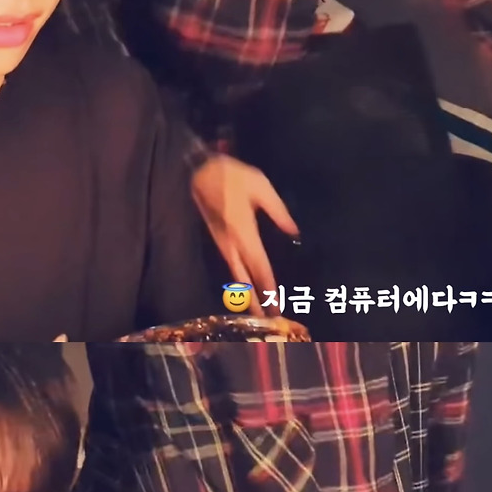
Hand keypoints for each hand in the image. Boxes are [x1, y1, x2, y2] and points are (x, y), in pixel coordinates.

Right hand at [190, 155, 299, 304]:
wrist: (198, 171)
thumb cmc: (231, 176)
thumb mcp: (260, 186)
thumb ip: (278, 211)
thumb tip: (293, 231)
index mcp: (244, 231)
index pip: (260, 266)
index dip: (268, 287)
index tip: (276, 305)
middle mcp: (232, 244)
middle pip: (245, 279)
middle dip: (256, 300)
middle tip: (268, 320)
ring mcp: (223, 244)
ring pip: (236, 276)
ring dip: (247, 295)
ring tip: (257, 313)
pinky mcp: (218, 242)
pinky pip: (231, 267)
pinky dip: (239, 282)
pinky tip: (245, 290)